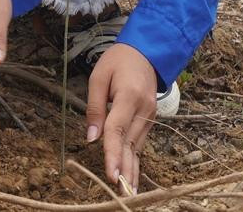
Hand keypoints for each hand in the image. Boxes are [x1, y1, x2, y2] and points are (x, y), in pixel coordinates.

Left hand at [85, 43, 158, 192]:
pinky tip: (133, 176)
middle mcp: (144, 108)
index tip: (111, 174)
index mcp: (129, 95)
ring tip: (129, 192)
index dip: (113, 153)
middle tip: (121, 192)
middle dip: (125, 169)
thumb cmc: (118, 61)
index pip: (118, 129)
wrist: (146, 51)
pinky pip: (140, 141)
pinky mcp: (151, 118)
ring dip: (133, 169)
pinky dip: (136, 159)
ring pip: (138, 146)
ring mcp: (150, 114)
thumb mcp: (98, 76)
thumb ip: (94, 107)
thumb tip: (91, 137)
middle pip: (131, 143)